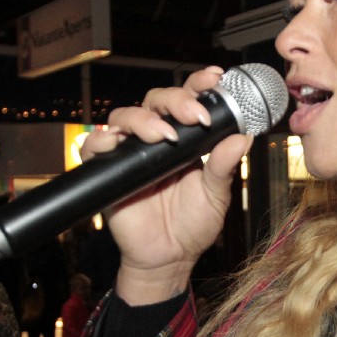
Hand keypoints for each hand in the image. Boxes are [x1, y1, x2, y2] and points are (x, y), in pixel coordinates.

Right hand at [84, 67, 252, 305]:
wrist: (169, 258)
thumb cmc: (192, 225)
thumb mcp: (216, 195)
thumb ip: (225, 166)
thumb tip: (243, 137)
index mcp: (186, 138)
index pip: (188, 100)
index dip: (198, 84)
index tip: (214, 77)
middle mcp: (157, 139)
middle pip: (156, 100)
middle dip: (176, 100)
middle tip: (194, 116)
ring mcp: (130, 153)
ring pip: (125, 116)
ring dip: (144, 119)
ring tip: (164, 135)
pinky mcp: (108, 171)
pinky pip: (94, 147)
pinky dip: (100, 139)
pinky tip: (114, 142)